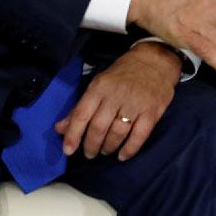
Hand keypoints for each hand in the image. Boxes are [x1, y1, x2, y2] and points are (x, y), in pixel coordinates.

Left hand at [55, 42, 180, 160]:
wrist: (155, 60)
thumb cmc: (123, 73)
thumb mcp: (99, 84)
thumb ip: (80, 107)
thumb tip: (60, 128)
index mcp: (100, 87)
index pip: (82, 115)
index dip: (73, 135)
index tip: (68, 150)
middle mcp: (116, 95)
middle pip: (99, 127)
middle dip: (91, 145)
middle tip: (90, 153)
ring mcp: (135, 103)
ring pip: (117, 133)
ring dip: (108, 147)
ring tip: (105, 151)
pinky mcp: (152, 111)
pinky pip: (139, 135)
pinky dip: (130, 149)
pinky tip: (123, 155)